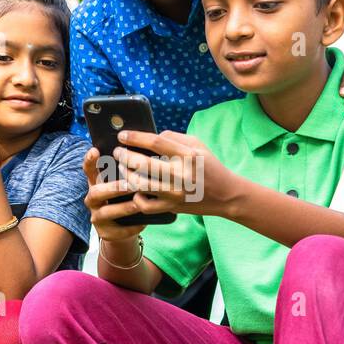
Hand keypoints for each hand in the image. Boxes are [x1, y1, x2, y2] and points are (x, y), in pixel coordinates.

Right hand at [83, 146, 148, 243]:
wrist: (123, 228)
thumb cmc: (127, 198)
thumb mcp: (124, 184)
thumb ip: (127, 173)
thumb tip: (144, 157)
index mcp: (96, 184)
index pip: (89, 170)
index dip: (89, 161)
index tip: (94, 150)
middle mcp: (93, 199)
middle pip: (96, 192)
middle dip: (113, 188)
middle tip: (129, 184)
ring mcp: (97, 217)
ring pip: (106, 212)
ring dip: (123, 207)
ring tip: (139, 203)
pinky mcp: (105, 233)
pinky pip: (118, 230)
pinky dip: (131, 226)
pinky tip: (143, 222)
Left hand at [111, 129, 239, 216]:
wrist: (225, 194)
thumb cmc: (209, 166)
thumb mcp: (197, 145)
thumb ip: (174, 138)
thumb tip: (149, 136)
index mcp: (188, 155)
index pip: (155, 142)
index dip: (135, 137)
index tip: (122, 135)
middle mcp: (180, 175)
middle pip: (142, 164)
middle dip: (125, 156)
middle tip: (118, 152)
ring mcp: (175, 193)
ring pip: (140, 185)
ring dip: (126, 175)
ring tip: (124, 168)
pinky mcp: (172, 208)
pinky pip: (145, 205)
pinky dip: (137, 197)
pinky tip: (136, 190)